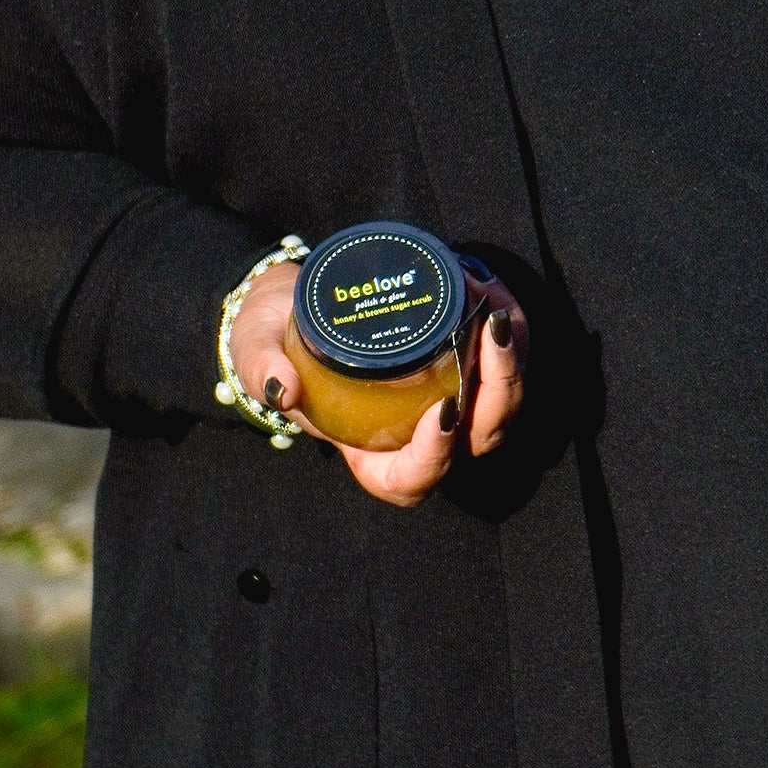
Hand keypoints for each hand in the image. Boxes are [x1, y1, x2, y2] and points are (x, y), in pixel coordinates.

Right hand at [224, 257, 528, 507]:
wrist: (291, 301)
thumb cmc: (271, 340)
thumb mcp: (256, 350)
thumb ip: (265, 370)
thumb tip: (285, 387)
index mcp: (368, 451)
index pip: (413, 478)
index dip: (435, 457)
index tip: (440, 410)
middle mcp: (416, 433)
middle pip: (480, 436)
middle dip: (501, 387)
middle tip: (492, 330)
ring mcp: (447, 399)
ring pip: (503, 398)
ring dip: (512, 353)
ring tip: (492, 302)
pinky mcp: (464, 363)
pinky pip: (501, 359)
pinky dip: (506, 327)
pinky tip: (488, 289)